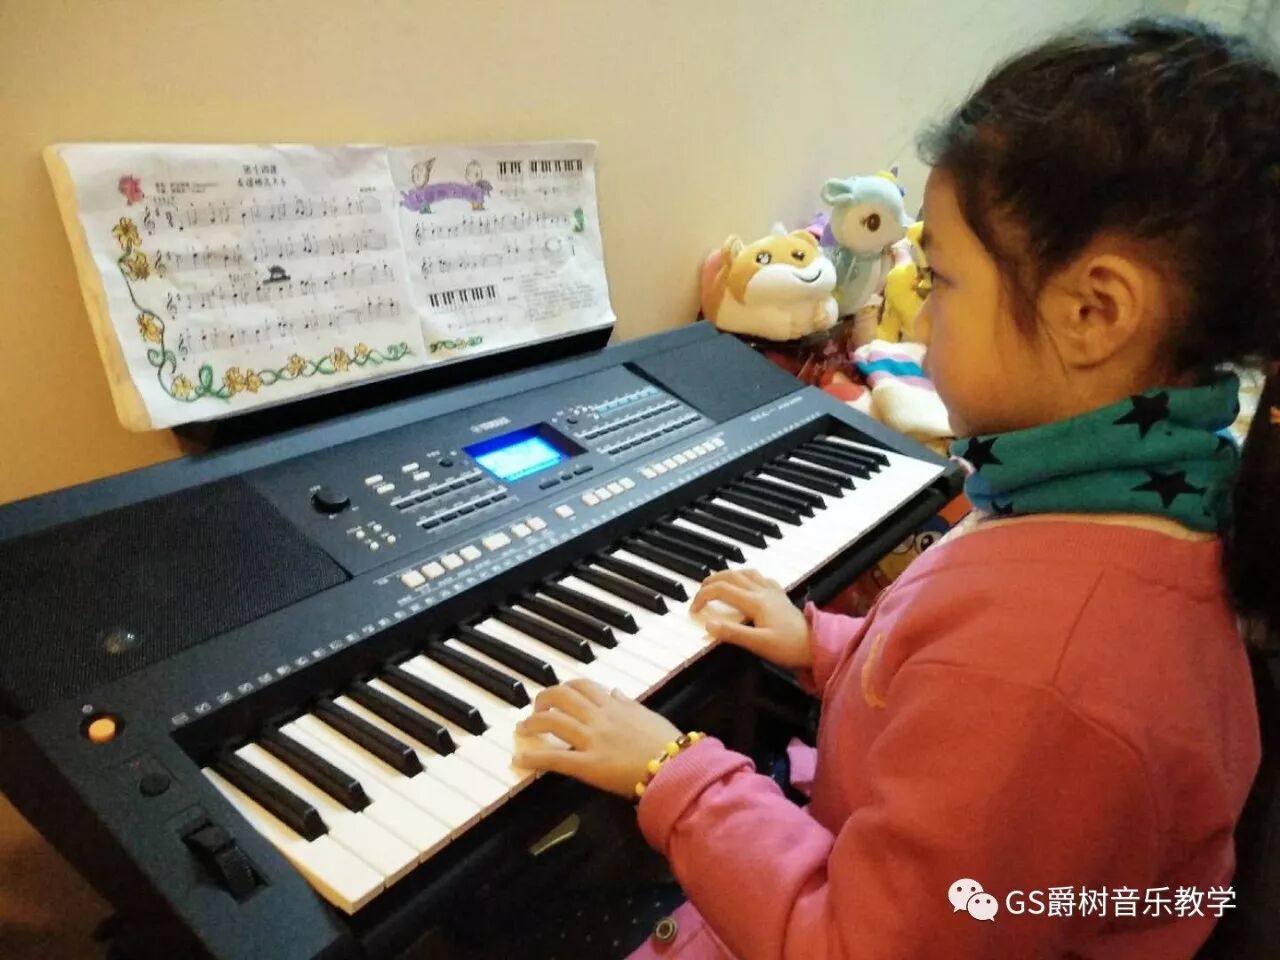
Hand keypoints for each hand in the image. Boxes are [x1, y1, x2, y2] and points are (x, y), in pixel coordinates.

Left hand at [513, 678, 682, 797]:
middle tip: (535, 709)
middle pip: (562, 696)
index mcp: (615, 705)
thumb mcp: (649, 716)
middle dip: (543, 699)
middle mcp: (600, 717)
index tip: (557, 695)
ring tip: (524, 729)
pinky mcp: (588, 765)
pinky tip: (519, 759)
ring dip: (532, 723)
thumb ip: (628, 704)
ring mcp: (592, 740)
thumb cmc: (668, 744)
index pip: (583, 685)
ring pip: (553, 721)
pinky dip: (534, 757)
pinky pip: (555, 757)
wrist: (675, 767)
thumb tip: (615, 692)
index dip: (564, 688)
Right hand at [691, 568, 812, 669]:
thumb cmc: (789, 647)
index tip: (693, 610)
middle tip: (699, 591)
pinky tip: (747, 584)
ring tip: (718, 584)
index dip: (703, 596)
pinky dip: (747, 577)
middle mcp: (762, 591)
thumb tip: (708, 624)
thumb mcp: (758, 644)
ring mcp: (772, 592)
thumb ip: (732, 633)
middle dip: (711, 580)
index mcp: (755, 601)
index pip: (721, 590)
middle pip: (731, 575)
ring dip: (728, 575)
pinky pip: (761, 578)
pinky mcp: (780, 596)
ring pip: (746, 572)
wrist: (816, 645)